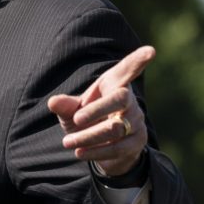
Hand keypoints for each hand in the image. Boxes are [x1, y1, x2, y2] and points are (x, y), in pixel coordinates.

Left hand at [47, 46, 153, 175]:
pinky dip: (96, 151)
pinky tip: (79, 153)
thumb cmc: (86, 119)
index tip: (151, 50)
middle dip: (97, 109)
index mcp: (113, 84)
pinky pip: (117, 148)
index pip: (127, 69)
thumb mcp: (72, 111)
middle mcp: (129, 100)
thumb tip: (52, 102)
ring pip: (115, 128)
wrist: (101, 147)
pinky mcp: (137, 141)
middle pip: (119, 99)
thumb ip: (65, 106)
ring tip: (66, 142)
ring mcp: (136, 121)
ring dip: (88, 136)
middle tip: (76, 119)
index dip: (138, 60)